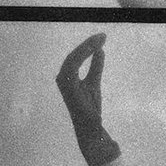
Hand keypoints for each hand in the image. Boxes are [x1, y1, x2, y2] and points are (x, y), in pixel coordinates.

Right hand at [56, 34, 119, 165]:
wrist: (91, 129)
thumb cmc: (89, 109)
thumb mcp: (94, 83)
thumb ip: (95, 67)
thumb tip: (100, 51)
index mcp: (67, 78)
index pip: (75, 58)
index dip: (87, 47)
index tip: (101, 38)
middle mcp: (62, 80)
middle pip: (73, 56)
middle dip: (87, 44)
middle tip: (103, 36)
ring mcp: (64, 84)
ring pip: (72, 59)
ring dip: (86, 48)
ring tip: (100, 40)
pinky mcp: (68, 88)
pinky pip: (73, 66)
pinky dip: (84, 55)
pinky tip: (97, 49)